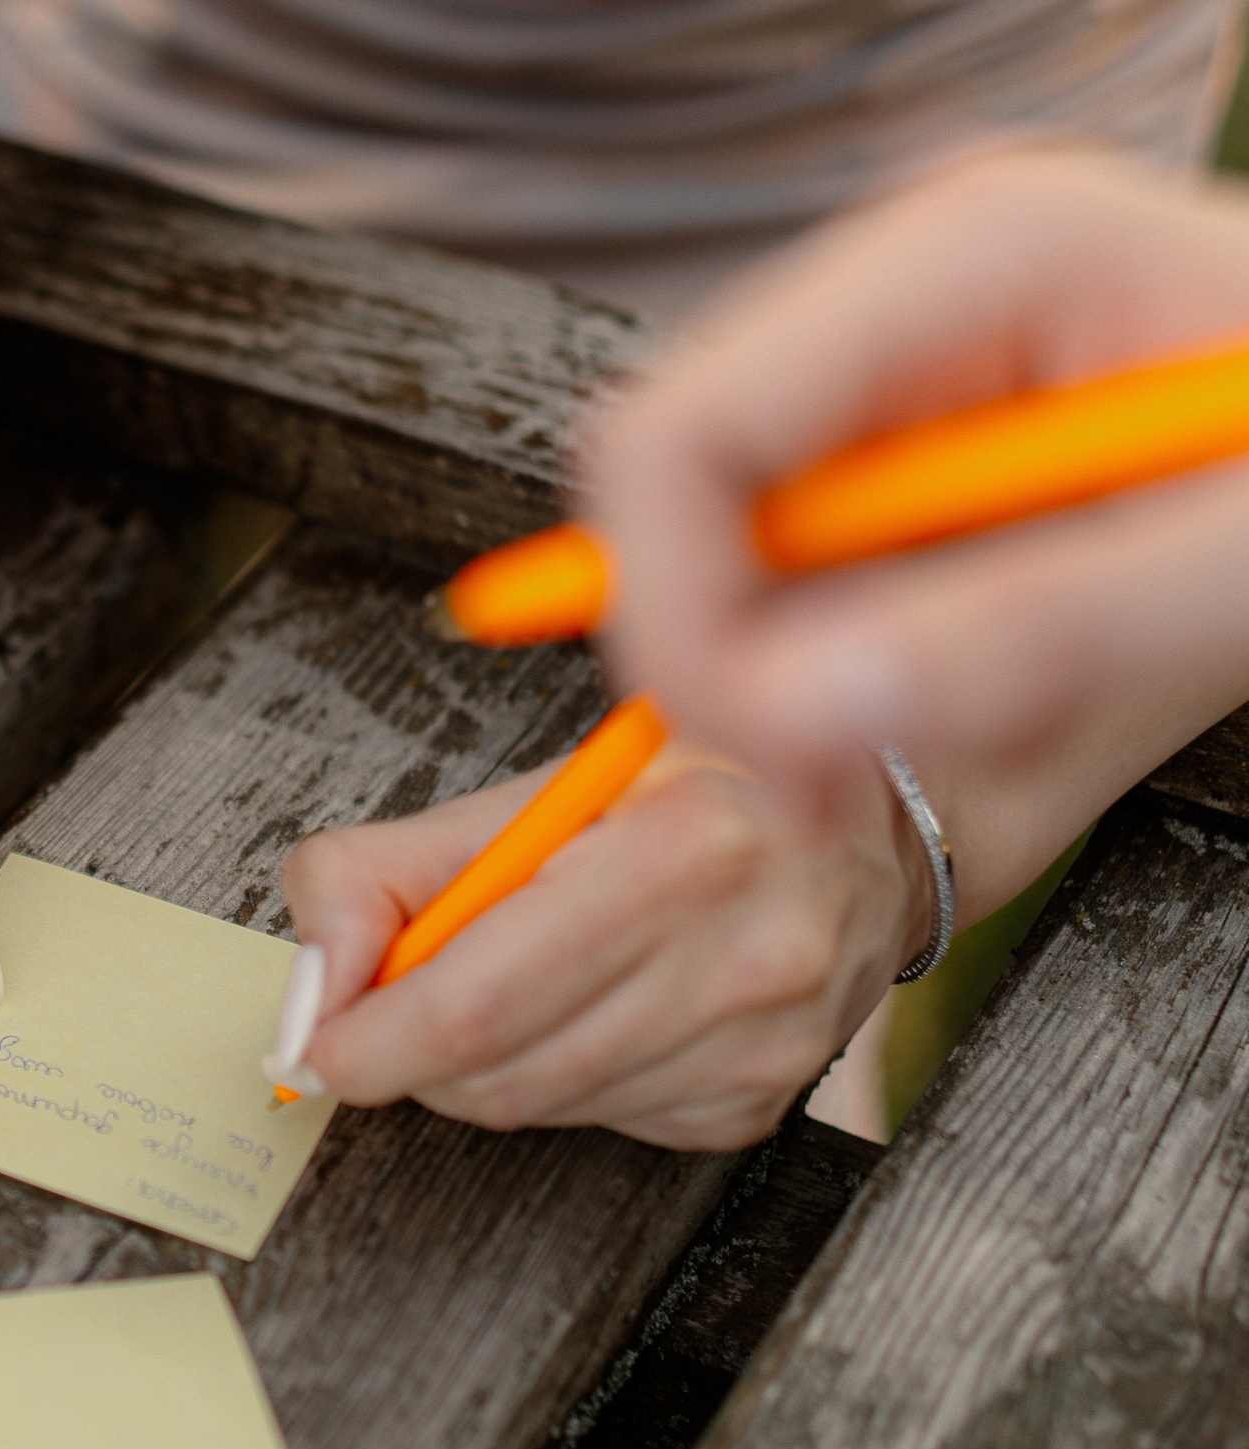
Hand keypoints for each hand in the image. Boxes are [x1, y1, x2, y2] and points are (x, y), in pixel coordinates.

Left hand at [277, 743, 929, 1150]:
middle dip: (413, 1052)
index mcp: (681, 848)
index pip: (479, 1002)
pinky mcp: (762, 1101)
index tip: (318, 1040)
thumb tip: (312, 981)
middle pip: (500, 1070)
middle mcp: (744, 954)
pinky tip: (590, 1008)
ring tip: (505, 983)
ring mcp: (765, 1044)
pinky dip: (556, 1077)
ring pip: (541, 1107)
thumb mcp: (533, 787)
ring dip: (483, 1065)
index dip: (371, 1039)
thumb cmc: (687, 790)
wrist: (867, 829)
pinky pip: (600, 1121)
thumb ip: (388, 871)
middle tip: (391, 1005)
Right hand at [590, 148, 1248, 835]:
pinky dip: (823, 661)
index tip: (754, 745)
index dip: (672, 605)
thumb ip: (1025, 632)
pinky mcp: (905, 443)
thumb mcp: (1236, 559)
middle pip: (675, 485)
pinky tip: (925, 692)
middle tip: (828, 778)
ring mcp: (896, 363)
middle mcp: (904, 291)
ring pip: (716, 537)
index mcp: (971, 254)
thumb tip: (793, 713)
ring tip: (906, 743)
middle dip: (721, 654)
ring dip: (774, 671)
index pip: (678, 431)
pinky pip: (788, 567)